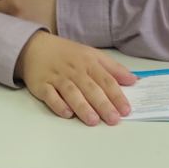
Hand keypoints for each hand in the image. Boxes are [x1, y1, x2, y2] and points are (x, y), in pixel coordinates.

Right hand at [15, 33, 136, 125]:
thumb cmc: (67, 54)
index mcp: (89, 63)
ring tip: (93, 120)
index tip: (125, 109)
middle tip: (113, 119)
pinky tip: (67, 114)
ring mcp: (57, 78)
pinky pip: (50, 95)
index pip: (106, 80)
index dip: (116, 95)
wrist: (34, 47)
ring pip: (71, 93)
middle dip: (103, 104)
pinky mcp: (41, 85)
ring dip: (82, 107)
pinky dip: (58, 104)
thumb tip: (134, 80)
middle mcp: (74, 70)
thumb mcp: (92, 55)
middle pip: (90, 88)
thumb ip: (113, 68)